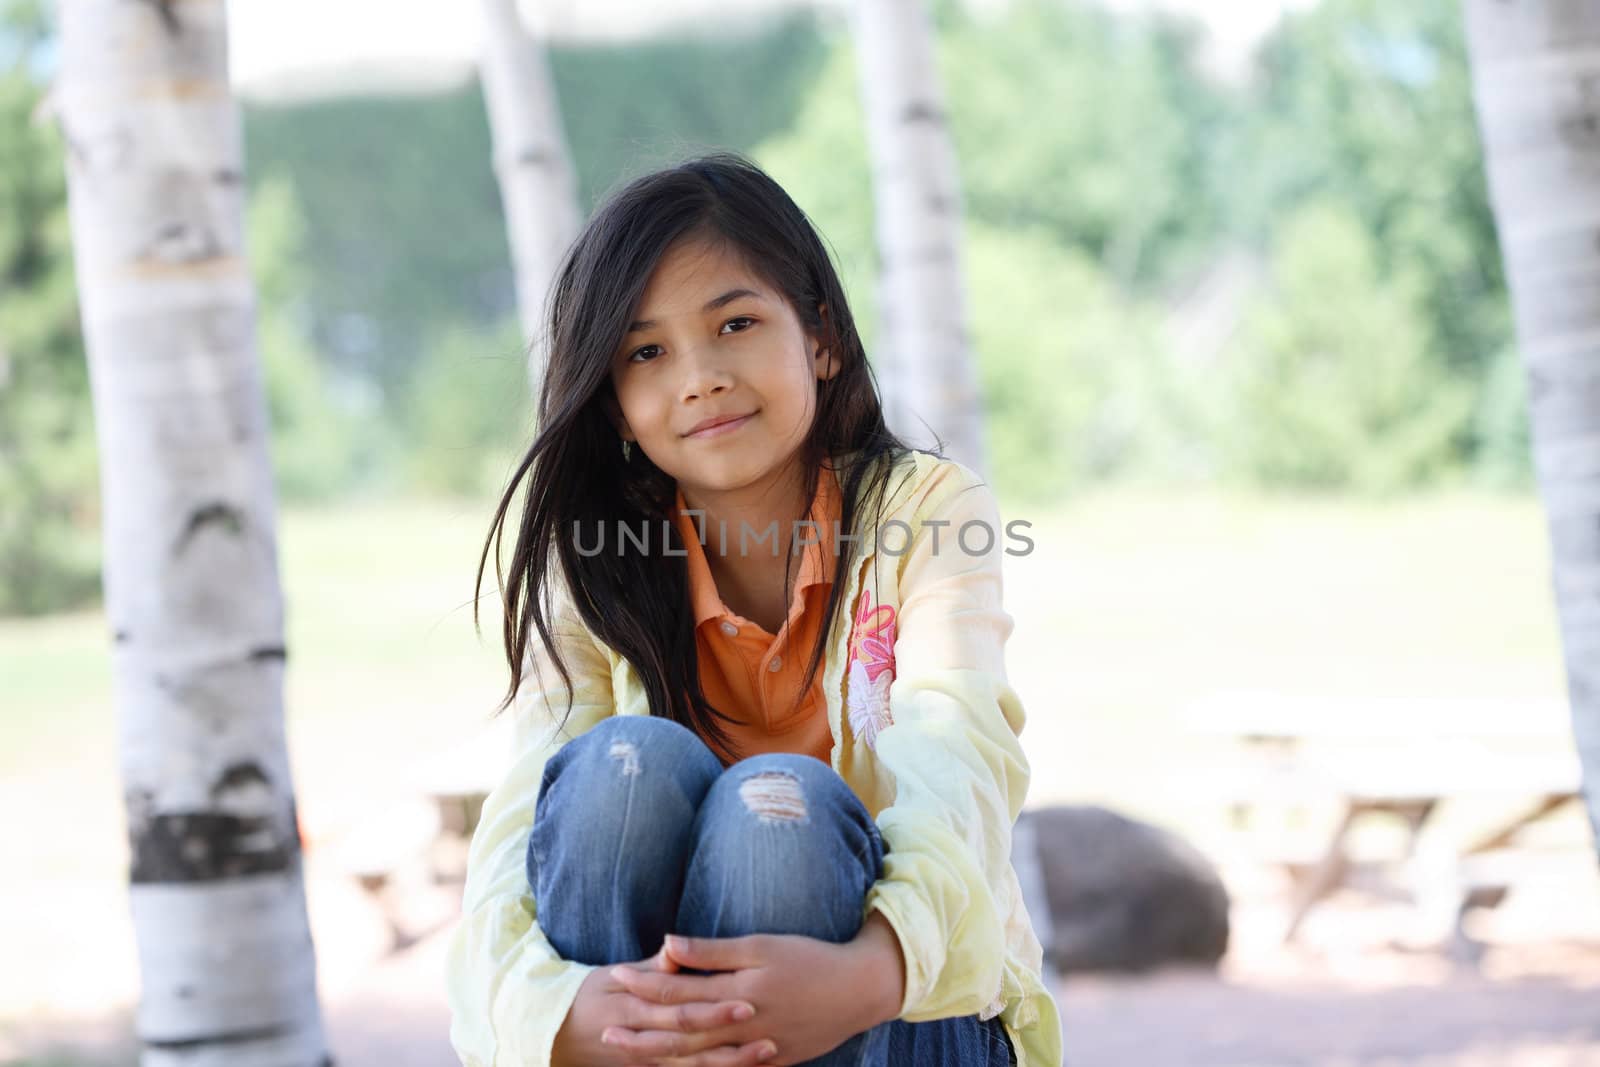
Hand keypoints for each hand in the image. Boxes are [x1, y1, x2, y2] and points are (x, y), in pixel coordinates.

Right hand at [552, 941, 774, 1066]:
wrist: (557, 1037)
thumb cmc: (590, 997)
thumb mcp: (614, 976)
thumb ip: (650, 968)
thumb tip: (676, 947)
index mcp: (634, 1009)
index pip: (679, 1010)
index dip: (713, 1008)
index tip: (748, 999)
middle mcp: (644, 1041)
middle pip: (692, 1043)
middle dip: (730, 1038)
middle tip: (768, 1028)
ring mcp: (650, 1062)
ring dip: (732, 1062)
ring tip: (769, 1050)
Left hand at [605, 918, 906, 1066]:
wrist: (858, 991)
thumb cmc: (810, 959)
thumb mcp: (762, 945)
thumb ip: (714, 951)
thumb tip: (668, 944)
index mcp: (737, 992)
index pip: (679, 992)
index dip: (645, 985)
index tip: (616, 976)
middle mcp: (740, 1026)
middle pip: (681, 1034)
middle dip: (641, 1033)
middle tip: (604, 1034)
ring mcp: (754, 1051)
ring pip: (697, 1059)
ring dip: (660, 1057)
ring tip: (630, 1055)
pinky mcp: (768, 1062)